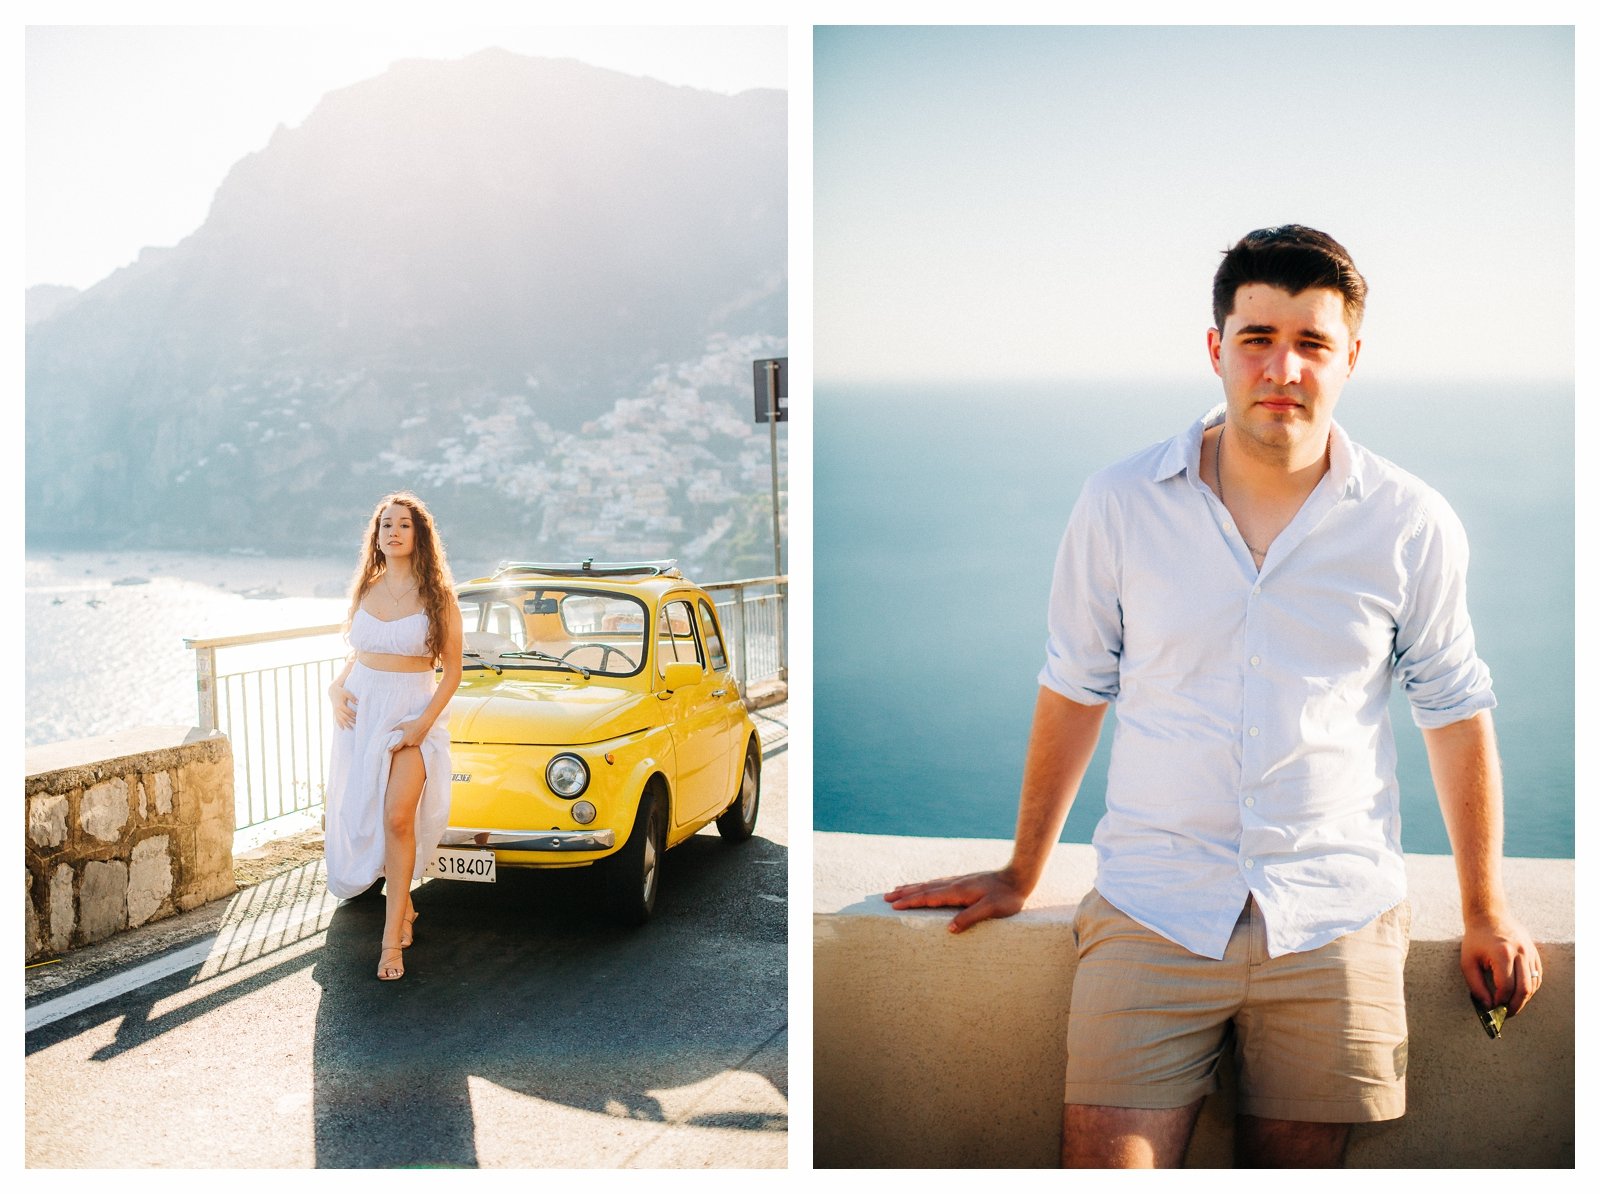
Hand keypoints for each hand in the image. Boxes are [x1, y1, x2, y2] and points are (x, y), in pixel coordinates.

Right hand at [329, 683, 356, 729]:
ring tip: (351, 729)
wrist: (333, 691)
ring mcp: (335, 711)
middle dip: (351, 721)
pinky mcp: (334, 712)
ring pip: (341, 719)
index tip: (358, 716)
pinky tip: (342, 728)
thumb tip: (358, 702)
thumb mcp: (347, 693)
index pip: (348, 712)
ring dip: (346, 724)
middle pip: (345, 717)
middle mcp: (337, 709)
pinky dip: (339, 724)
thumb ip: (352, 698)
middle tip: (357, 723)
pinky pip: (337, 719)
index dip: (353, 714)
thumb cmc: (341, 691)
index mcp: (340, 705)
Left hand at [388, 717, 429, 750]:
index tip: (390, 750)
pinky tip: (415, 736)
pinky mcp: (420, 743)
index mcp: (404, 740)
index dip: (393, 749)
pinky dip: (413, 741)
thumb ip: (396, 728)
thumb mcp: (402, 725)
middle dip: (403, 742)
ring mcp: (415, 744)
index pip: (397, 747)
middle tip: (404, 737)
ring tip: (410, 735)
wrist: (424, 724)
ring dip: (408, 742)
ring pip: (409, 744)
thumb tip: (391, 730)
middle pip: (404, 745)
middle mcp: (410, 744)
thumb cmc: (413, 724)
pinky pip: (414, 744)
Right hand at [883, 869, 1028, 933]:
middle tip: (885, 896)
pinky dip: (925, 885)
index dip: (910, 901)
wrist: (1019, 877)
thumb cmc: (1007, 897)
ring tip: (897, 889)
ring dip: (912, 887)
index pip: (928, 897)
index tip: (893, 905)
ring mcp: (958, 881)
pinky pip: (937, 883)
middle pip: (923, 888)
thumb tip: (949, 929)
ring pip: (929, 884)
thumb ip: (970, 917)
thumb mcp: (991, 910)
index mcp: (957, 892)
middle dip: (904, 893)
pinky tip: (924, 886)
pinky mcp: (964, 881)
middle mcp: (954, 884)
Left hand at [1461, 912, 1541, 1016]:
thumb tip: (1488, 1006)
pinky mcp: (1535, 953)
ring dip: (1524, 999)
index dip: (1500, 1001)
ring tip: (1511, 1006)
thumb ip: (1476, 986)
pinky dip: (1530, 988)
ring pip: (1533, 984)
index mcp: (1502, 954)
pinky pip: (1537, 976)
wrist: (1489, 916)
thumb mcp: (1468, 962)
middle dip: (1515, 1006)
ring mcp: (1530, 953)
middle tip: (1506, 1015)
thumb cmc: (1475, 940)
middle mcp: (1520, 953)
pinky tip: (1519, 993)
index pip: (1506, 987)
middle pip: (1524, 989)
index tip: (1493, 1008)